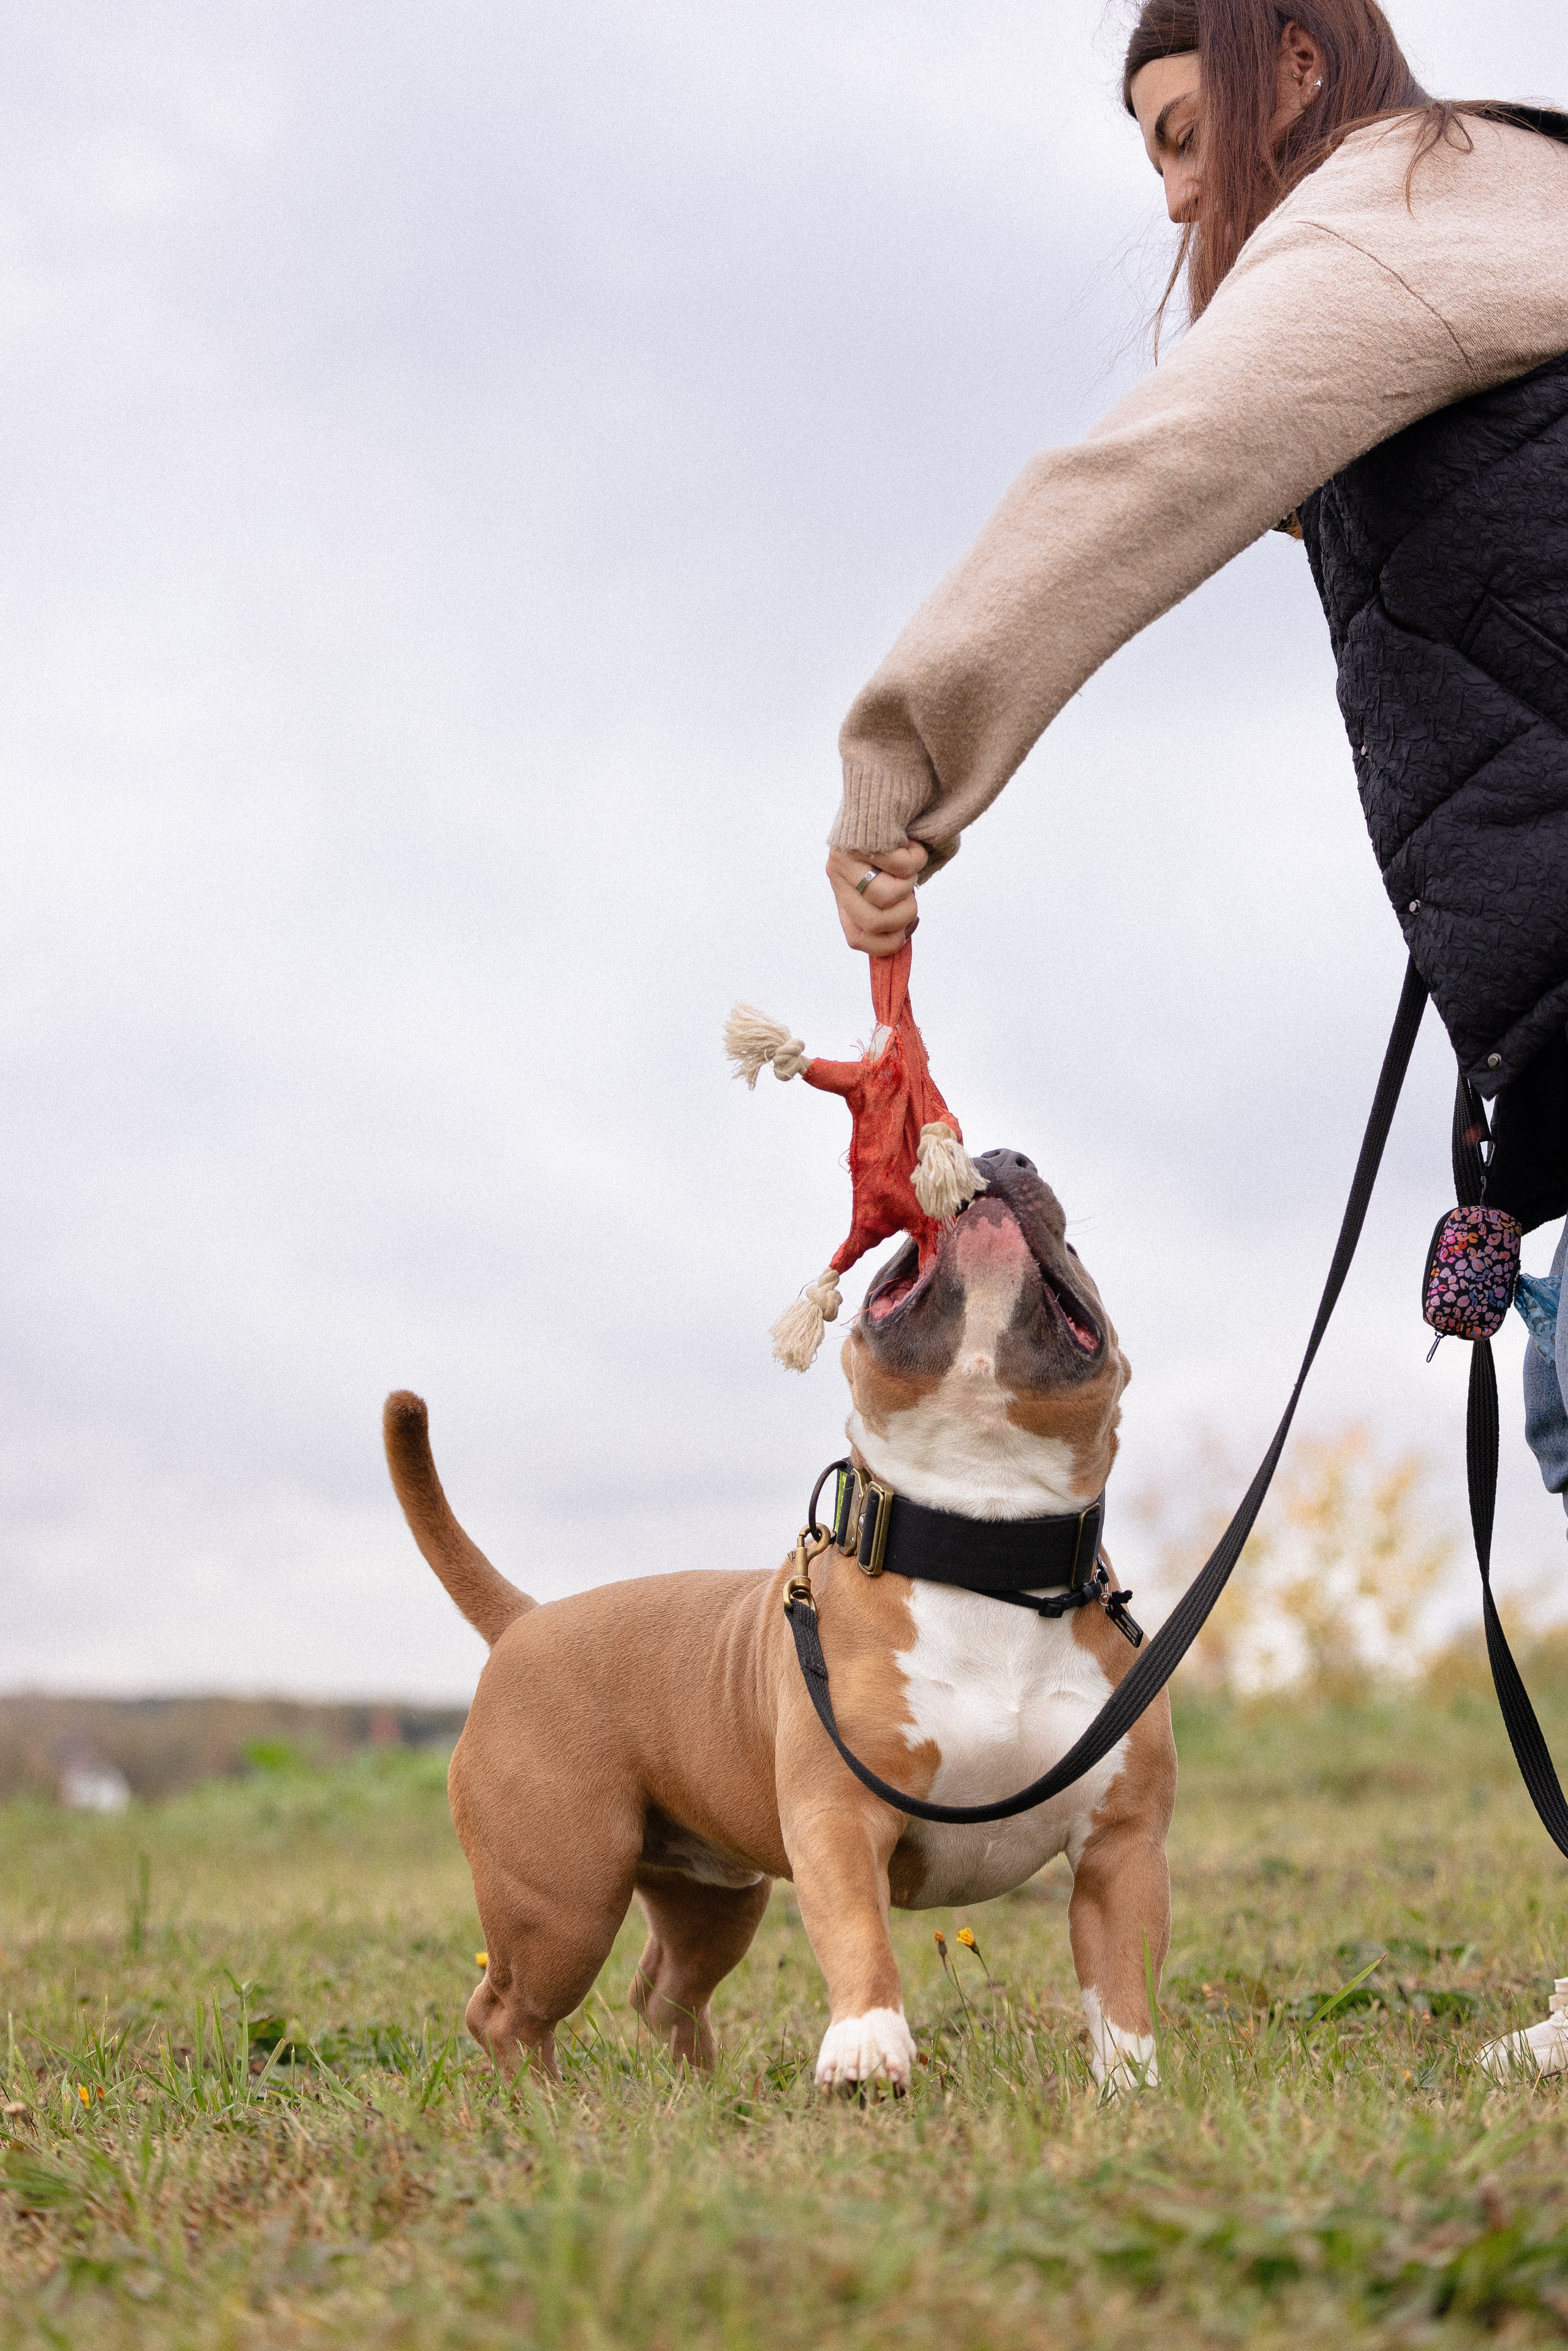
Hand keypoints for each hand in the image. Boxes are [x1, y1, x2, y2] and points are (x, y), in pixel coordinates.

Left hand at [826, 840, 928, 955]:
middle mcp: (838, 879)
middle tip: (911, 890)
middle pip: (874, 922)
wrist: (885, 787)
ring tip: (907, 859)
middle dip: (905, 915)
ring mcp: (846, 858)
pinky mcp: (861, 838)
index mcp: (843, 894)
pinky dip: (917, 856)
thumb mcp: (886, 878)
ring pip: (888, 895)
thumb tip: (904, 935)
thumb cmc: (894, 840)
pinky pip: (902, 866)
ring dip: (911, 881)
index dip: (886, 944)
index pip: (856, 938)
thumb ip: (889, 907)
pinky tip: (908, 841)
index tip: (906, 930)